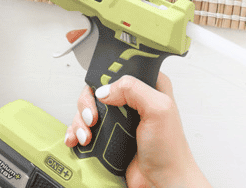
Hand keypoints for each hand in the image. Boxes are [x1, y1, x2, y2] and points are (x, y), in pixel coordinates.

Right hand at [65, 73, 210, 187]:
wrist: (162, 183)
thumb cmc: (170, 151)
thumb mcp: (159, 109)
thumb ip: (133, 89)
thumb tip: (104, 90)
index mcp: (148, 86)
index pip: (119, 69)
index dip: (104, 75)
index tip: (98, 88)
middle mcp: (131, 101)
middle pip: (97, 89)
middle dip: (87, 103)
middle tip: (92, 118)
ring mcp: (118, 119)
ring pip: (87, 109)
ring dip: (80, 121)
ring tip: (86, 135)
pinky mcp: (108, 136)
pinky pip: (84, 128)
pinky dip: (75, 132)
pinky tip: (76, 140)